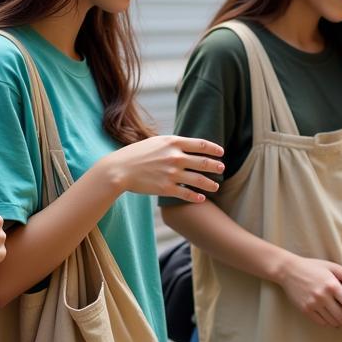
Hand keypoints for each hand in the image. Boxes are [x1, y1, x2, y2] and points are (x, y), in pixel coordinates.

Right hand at [102, 135, 224, 202]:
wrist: (119, 170)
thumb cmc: (136, 155)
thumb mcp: (155, 142)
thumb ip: (172, 144)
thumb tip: (185, 145)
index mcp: (173, 143)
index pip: (201, 144)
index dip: (214, 149)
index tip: (221, 153)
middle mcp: (175, 157)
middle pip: (204, 162)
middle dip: (216, 166)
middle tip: (222, 169)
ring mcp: (172, 173)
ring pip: (199, 180)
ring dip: (210, 184)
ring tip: (216, 187)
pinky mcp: (166, 188)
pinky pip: (187, 194)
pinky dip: (196, 197)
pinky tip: (201, 199)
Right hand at [277, 254, 341, 326]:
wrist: (288, 270)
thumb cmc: (311, 267)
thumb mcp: (332, 267)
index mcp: (332, 285)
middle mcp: (323, 297)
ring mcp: (313, 305)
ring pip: (332, 321)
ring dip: (340, 322)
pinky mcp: (305, 310)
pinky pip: (321, 322)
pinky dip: (329, 323)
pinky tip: (331, 318)